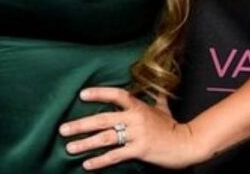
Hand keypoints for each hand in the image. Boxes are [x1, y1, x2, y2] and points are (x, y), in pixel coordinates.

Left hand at [58, 87, 200, 169]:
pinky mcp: (139, 151)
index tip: (82, 95)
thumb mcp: (162, 107)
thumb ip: (155, 96)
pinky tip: (87, 164)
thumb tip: (156, 85)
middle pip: (103, 119)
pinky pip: (116, 156)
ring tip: (69, 147)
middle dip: (81, 125)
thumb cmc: (172, 126)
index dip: (99, 93)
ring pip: (106, 138)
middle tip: (63, 129)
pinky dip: (100, 161)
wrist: (187, 144)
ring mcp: (137, 135)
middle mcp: (135, 119)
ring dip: (86, 143)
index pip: (116, 95)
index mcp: (138, 106)